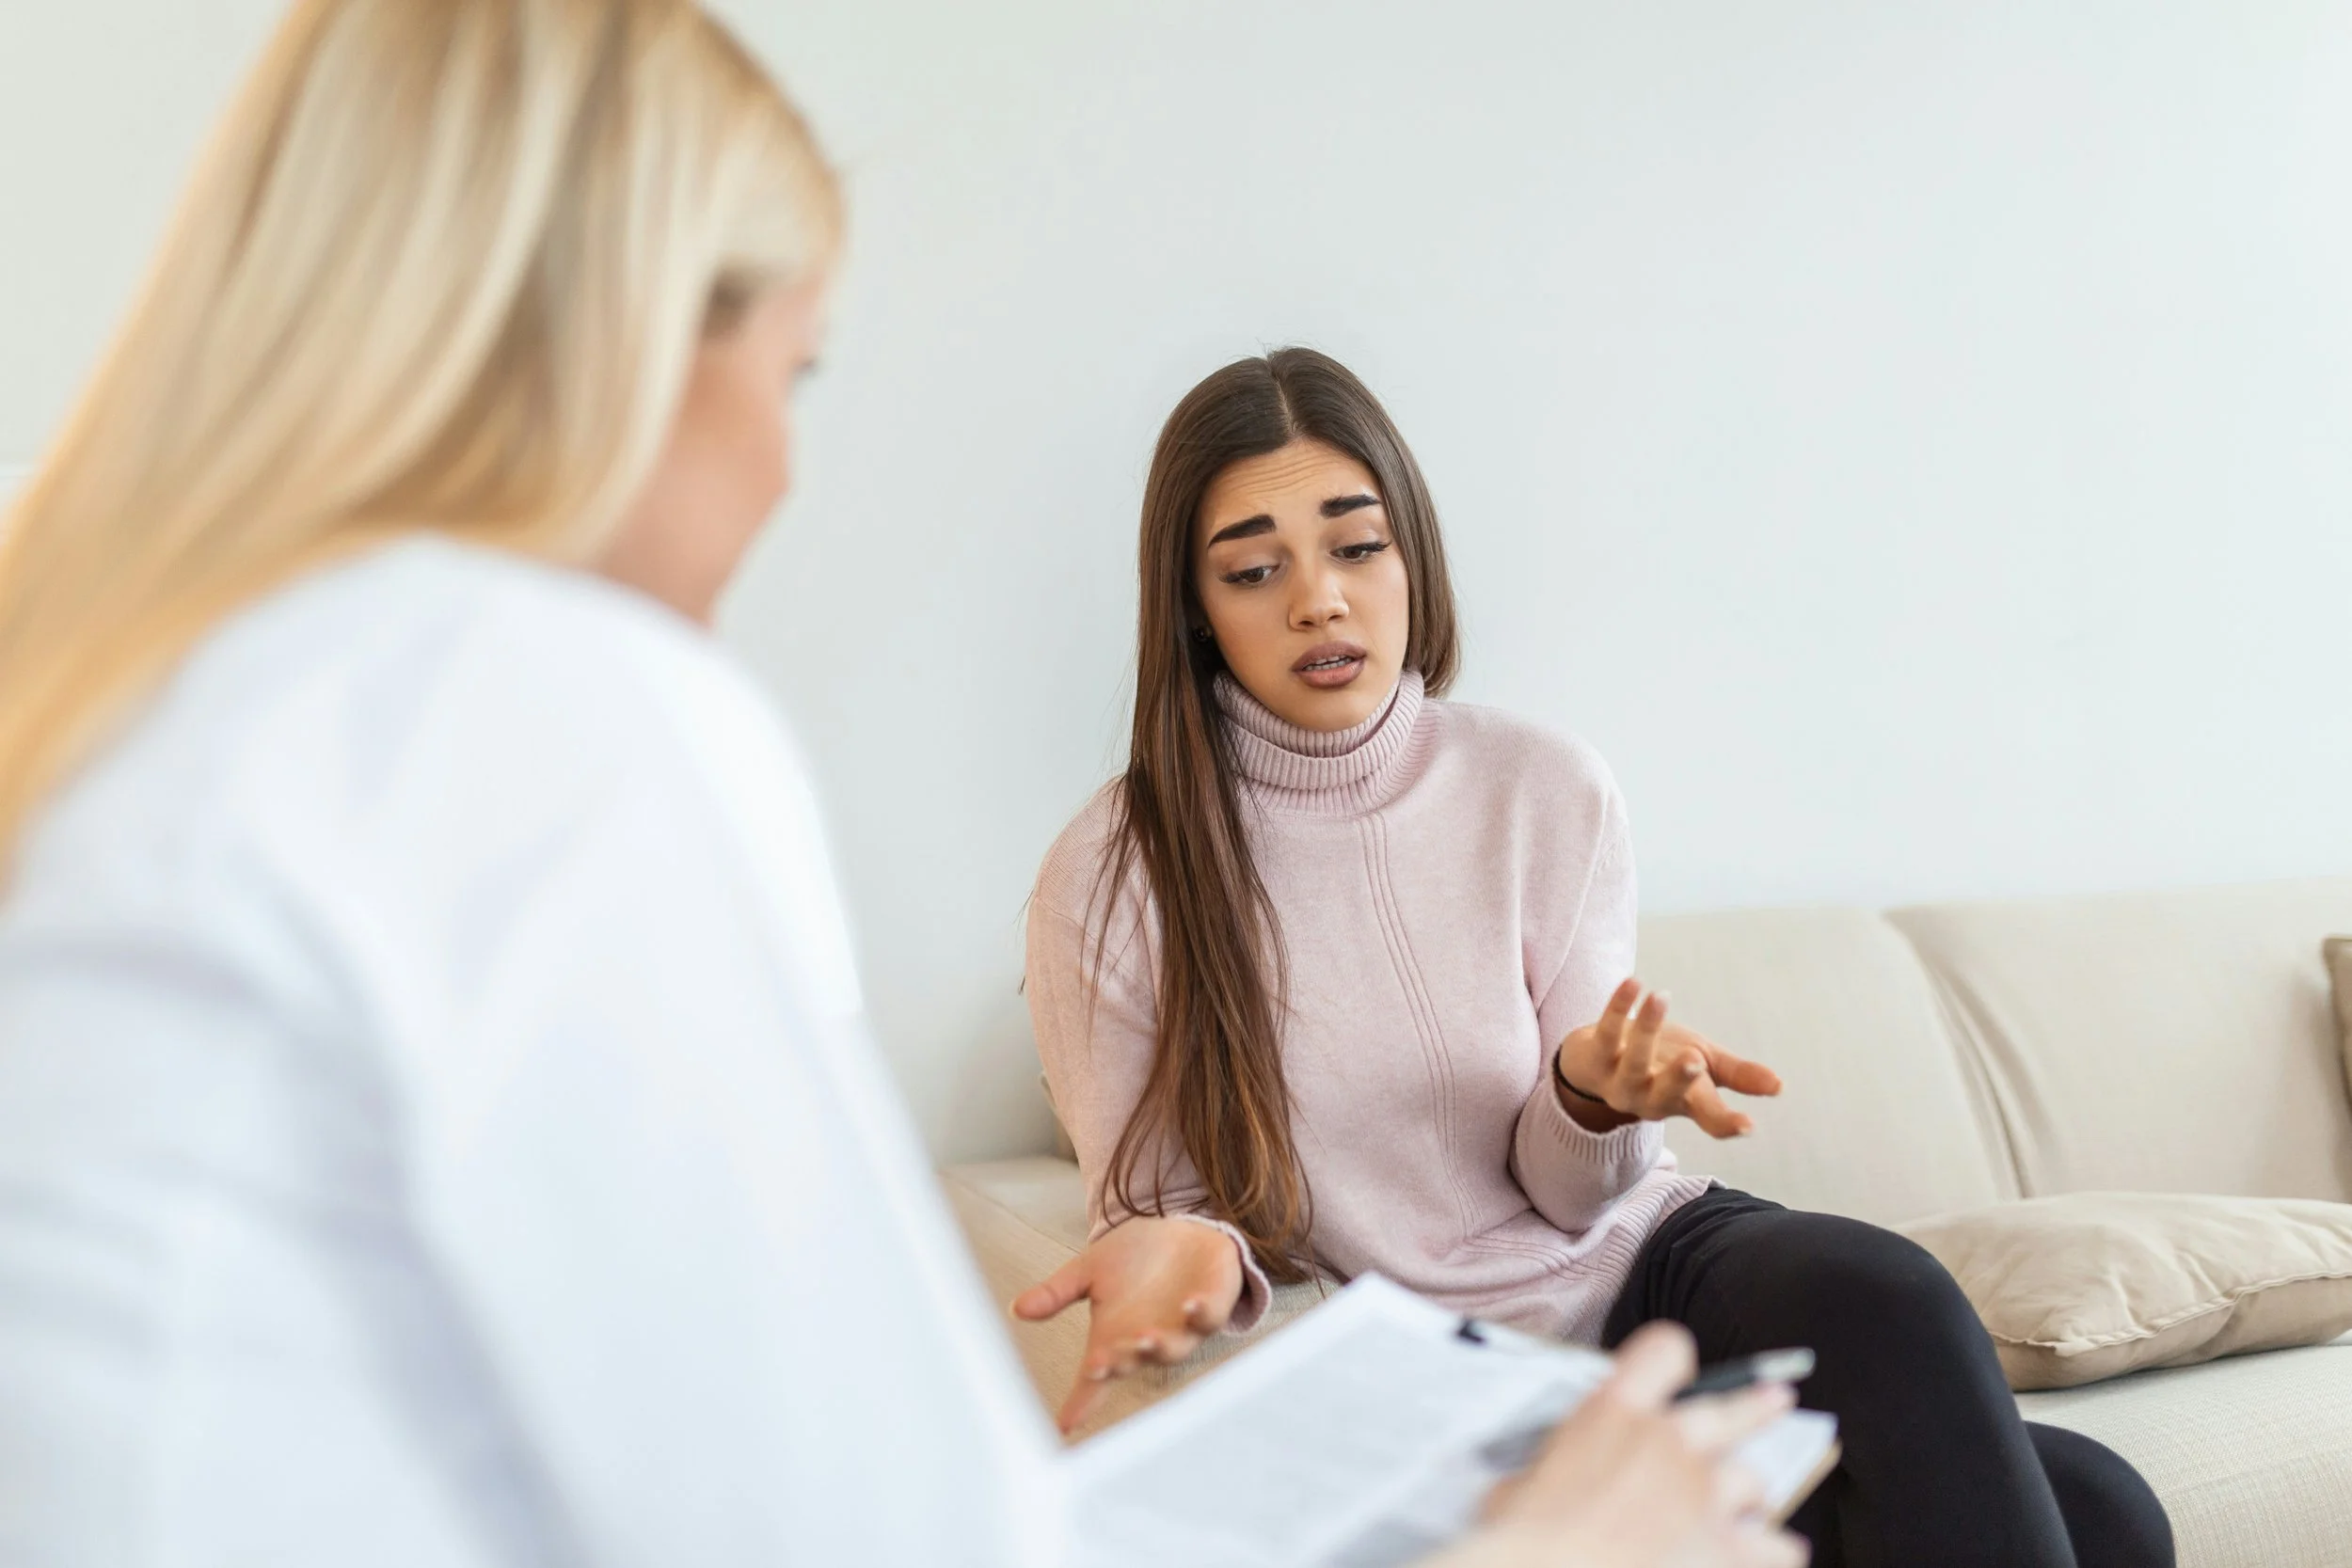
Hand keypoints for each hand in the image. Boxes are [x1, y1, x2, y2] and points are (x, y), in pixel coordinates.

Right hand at [1011, 1215, 1245, 1433]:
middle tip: (1099, 1365)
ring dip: (1158, 1346)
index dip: (1080, 1403)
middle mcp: (1148, 1340)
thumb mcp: (1090, 1271)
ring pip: (1172, 1348)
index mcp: (1115, 1338)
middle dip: (1117, 1364)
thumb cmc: (1135, 1257)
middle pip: (1132, 1362)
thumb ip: (1058, 1292)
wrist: (1183, 1231)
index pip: (1095, 1379)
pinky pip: (1209, 1317)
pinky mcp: (1211, 1305)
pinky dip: (1200, 1314)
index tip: (1064, 1425)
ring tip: (1142, 1339)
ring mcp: (1183, 1327)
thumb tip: (1017, 1308)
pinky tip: (1189, 1305)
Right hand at [1440, 1322, 1808, 1567]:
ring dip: (1748, 1501)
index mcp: (1614, 1415)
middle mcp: (1669, 1442)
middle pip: (1733, 1409)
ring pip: (1755, 1482)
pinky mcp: (1729, 1550)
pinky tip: (1765, 1556)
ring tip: (1748, 1515)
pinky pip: (1780, 1546)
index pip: (1663, 1352)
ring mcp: (1705, 1495)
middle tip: (1777, 1399)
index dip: (1672, 1359)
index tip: (1677, 1369)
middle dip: (1757, 1406)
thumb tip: (1544, 1489)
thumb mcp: (1520, 1487)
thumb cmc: (1526, 1541)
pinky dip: (1773, 1552)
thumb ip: (1551, 1473)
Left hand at [1554, 979, 1782, 1139]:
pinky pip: (1607, 1031)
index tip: (1748, 1125)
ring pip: (1633, 1061)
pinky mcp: (1594, 1056)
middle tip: (1694, 1060)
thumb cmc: (1662, 1061)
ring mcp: (1618, 1080)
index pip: (1708, 1118)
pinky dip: (1618, 1006)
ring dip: (1648, 1028)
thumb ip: (1738, 1076)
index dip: (1726, 1123)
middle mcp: (1649, 1098)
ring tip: (1662, 996)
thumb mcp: (1704, 1067)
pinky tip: (1633, 982)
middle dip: (1678, 1079)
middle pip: (1666, 1094)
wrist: (1597, 1060)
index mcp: (1684, 1102)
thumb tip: (1779, 1085)